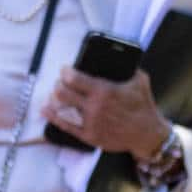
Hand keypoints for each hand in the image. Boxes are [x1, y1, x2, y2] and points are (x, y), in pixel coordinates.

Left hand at [46, 65, 169, 156]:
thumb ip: (128, 68)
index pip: (74, 78)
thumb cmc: (143, 106)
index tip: (64, 70)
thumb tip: (118, 56)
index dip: (65, 72)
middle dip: (58, 84)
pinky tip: (45, 110)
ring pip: (61, 108)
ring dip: (53, 99)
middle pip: (62, 92)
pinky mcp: (88, 135)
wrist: (147, 134)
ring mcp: (90, 122)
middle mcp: (94, 107)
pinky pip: (65, 125)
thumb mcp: (140, 81)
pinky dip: (52, 116)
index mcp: (104, 91)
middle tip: (60, 82)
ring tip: (53, 94)